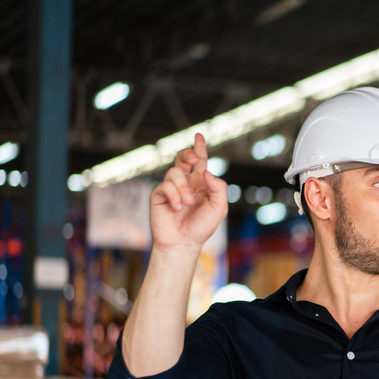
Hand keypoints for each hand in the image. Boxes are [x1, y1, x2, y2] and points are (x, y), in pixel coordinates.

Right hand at [151, 133, 227, 253]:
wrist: (183, 242)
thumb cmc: (202, 227)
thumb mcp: (219, 208)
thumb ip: (219, 188)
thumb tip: (205, 171)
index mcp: (200, 184)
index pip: (201, 162)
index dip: (199, 148)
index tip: (199, 135)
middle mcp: (185, 183)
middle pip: (183, 159)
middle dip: (188, 153)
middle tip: (194, 159)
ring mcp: (171, 188)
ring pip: (175, 173)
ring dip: (184, 188)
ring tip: (188, 203)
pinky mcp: (159, 194)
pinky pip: (165, 186)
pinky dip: (174, 196)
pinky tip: (177, 208)